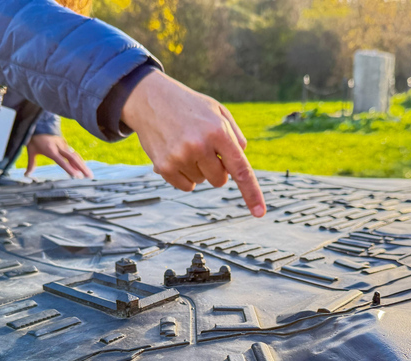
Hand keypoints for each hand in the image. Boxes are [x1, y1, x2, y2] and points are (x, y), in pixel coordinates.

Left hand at [25, 134, 91, 178]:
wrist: (39, 123)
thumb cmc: (34, 137)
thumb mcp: (31, 150)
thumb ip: (31, 163)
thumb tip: (27, 174)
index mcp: (50, 149)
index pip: (62, 161)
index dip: (69, 169)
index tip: (77, 176)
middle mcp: (59, 147)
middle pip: (73, 158)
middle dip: (82, 168)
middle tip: (90, 176)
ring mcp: (63, 145)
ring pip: (75, 156)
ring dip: (83, 165)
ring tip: (90, 174)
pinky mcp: (65, 144)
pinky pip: (73, 154)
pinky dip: (79, 161)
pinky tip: (83, 168)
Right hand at [121, 71, 265, 217]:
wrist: (150, 98)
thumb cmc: (190, 106)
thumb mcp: (218, 111)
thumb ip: (235, 136)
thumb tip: (240, 164)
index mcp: (218, 131)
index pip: (240, 169)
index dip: (252, 193)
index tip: (260, 213)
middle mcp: (200, 145)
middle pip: (220, 180)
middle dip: (216, 169)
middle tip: (205, 149)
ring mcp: (180, 157)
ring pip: (202, 182)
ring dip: (198, 169)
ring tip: (186, 145)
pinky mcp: (164, 167)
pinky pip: (186, 186)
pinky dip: (184, 176)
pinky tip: (176, 155)